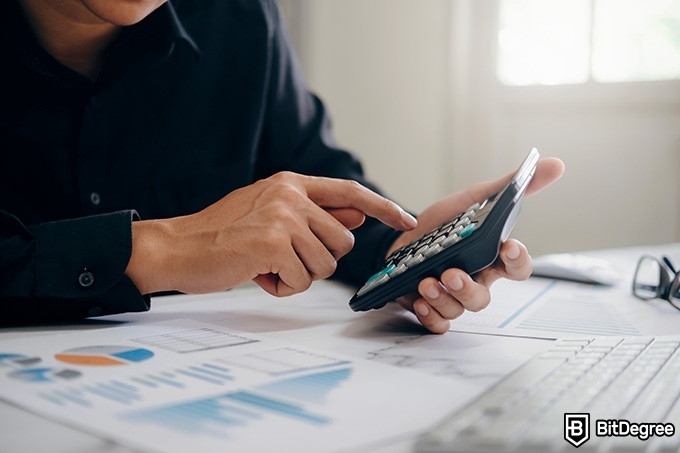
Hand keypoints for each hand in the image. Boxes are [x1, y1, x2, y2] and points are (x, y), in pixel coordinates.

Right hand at [126, 171, 416, 296]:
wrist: (178, 248)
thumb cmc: (222, 234)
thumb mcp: (270, 213)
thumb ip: (314, 214)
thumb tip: (356, 216)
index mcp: (291, 184)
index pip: (350, 191)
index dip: (382, 207)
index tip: (405, 220)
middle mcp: (290, 195)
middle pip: (342, 243)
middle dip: (318, 261)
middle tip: (283, 260)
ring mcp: (282, 217)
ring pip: (325, 265)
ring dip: (298, 276)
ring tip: (265, 266)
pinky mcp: (273, 243)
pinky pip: (302, 281)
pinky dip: (282, 287)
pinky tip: (257, 275)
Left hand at [390, 157, 564, 333]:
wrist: (402, 236)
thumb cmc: (443, 224)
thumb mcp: (473, 200)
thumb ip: (509, 187)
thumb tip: (555, 164)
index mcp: (490, 258)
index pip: (517, 267)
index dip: (518, 261)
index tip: (509, 246)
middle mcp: (475, 280)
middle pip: (484, 298)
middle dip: (468, 288)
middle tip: (451, 274)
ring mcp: (453, 297)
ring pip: (459, 310)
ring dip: (443, 299)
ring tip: (426, 282)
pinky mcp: (430, 307)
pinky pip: (437, 324)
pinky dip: (429, 317)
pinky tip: (418, 302)